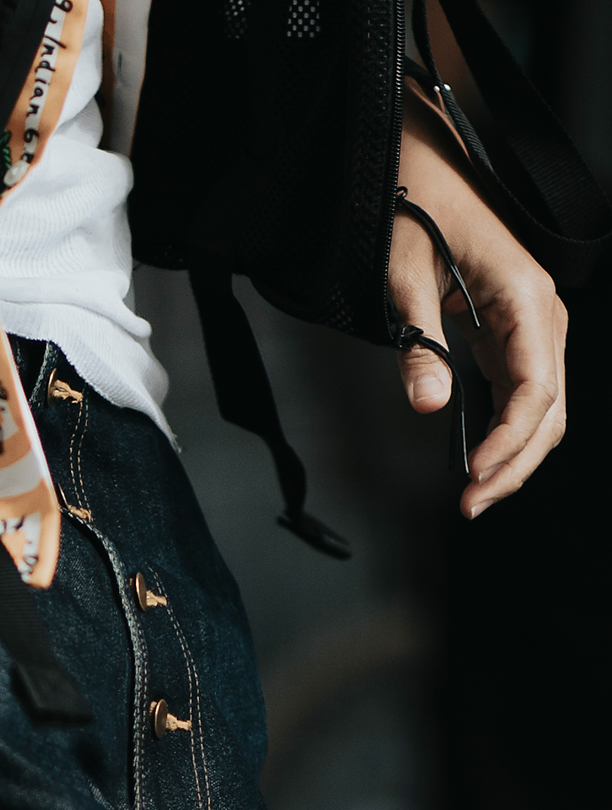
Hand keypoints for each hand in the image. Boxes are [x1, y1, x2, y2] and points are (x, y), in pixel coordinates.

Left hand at [391, 102, 567, 517]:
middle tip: (470, 506)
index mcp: (525, 294)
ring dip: (515, 456)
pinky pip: (523, 392)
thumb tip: (430, 406)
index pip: (536, 388)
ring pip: (543, 406)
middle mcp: (541, 310)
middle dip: (515, 464)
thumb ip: (417, 342)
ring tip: (474, 496)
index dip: (510, 442)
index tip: (473, 477)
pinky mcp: (511, 330)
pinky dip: (506, 432)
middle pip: (550, 408)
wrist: (417, 160)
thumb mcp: (402, 272)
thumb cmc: (412, 200)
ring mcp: (531, 322)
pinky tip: (479, 461)